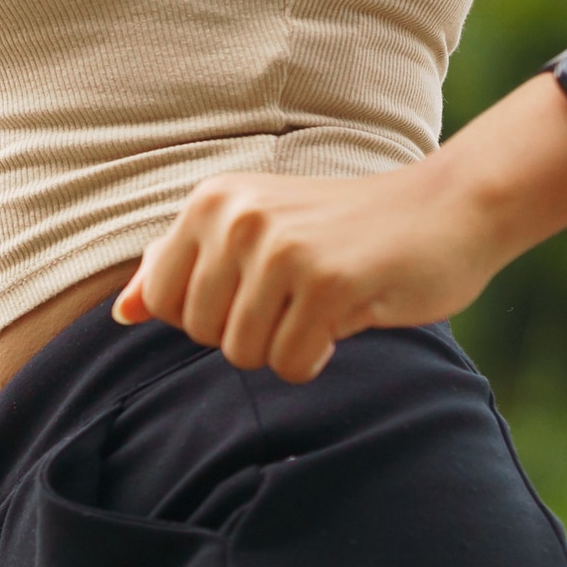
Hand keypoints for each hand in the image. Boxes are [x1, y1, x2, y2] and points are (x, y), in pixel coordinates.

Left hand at [109, 161, 507, 382]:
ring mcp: (281, 249)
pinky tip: (348, 315)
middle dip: (251, 333)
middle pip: (203, 334)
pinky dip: (319, 358)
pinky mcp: (327, 284)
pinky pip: (291, 365)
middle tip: (298, 295)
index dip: (210, 316)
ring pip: (244, 354)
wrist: (445, 208)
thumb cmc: (343, 228)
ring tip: (322, 301)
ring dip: (287, 345)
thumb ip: (184, 264)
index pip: (164, 303)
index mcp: (211, 201)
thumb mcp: (256, 229)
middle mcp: (237, 217)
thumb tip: (121, 312)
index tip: (258, 288)